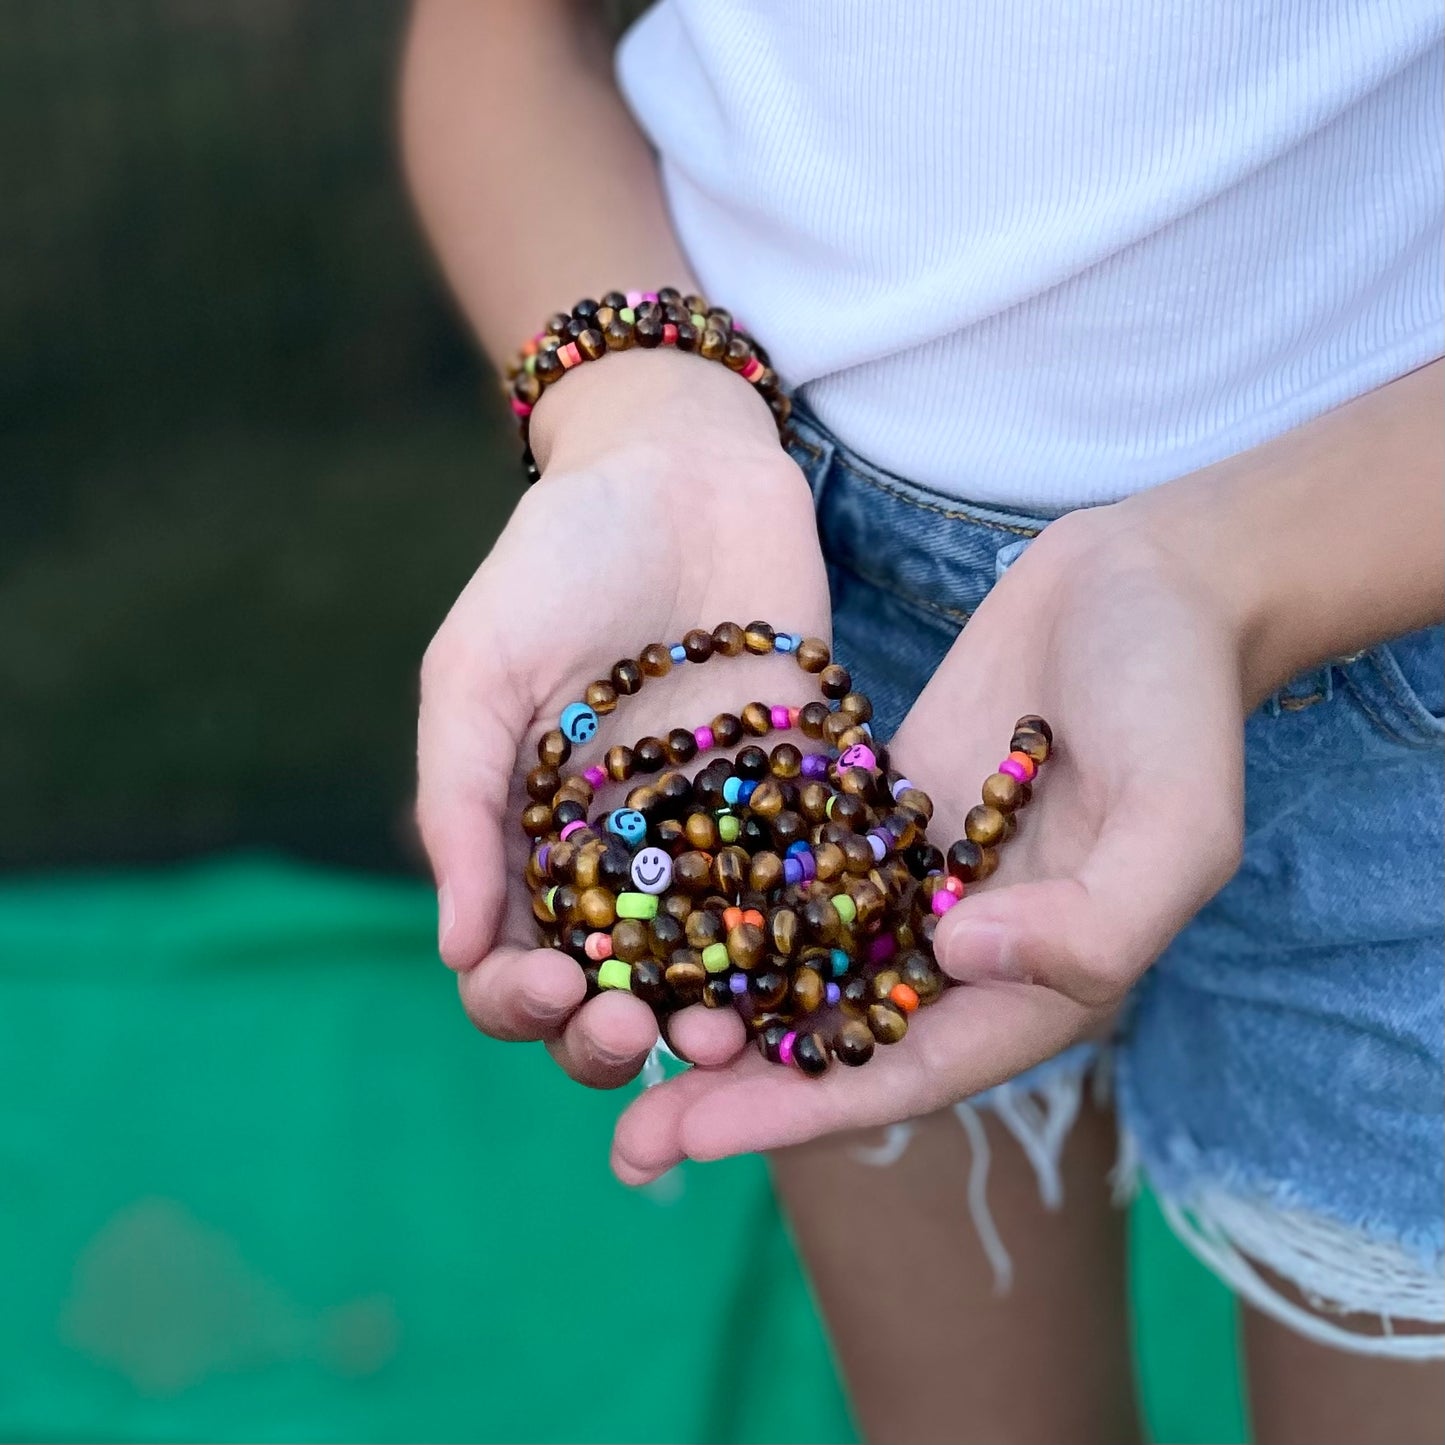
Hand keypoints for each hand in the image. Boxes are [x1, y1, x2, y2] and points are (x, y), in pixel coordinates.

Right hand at [417, 349, 831, 1086]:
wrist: (686, 471)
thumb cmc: (561, 558)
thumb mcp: (479, 666)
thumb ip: (459, 798)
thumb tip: (453, 947)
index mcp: (528, 837)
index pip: (507, 960)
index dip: (516, 997)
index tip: (547, 983)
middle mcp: (622, 859)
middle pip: (607, 992)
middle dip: (607, 1034)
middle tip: (627, 1028)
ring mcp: (714, 839)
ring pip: (707, 970)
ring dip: (709, 1021)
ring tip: (726, 1038)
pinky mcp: (798, 803)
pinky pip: (800, 896)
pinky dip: (800, 948)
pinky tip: (808, 975)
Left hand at [612, 505, 1246, 1179]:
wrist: (1146, 585)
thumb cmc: (1179, 703)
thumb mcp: (1178, 820)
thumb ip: (1093, 921)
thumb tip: (959, 964)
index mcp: (1040, 982)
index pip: (904, 1071)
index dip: (798, 1113)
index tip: (692, 1132)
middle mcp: (970, 949)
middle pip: (838, 1037)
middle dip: (736, 1088)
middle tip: (626, 1133)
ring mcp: (919, 880)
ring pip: (805, 962)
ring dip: (720, 1005)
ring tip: (612, 1032)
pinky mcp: (882, 813)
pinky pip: (798, 869)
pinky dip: (734, 901)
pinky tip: (650, 914)